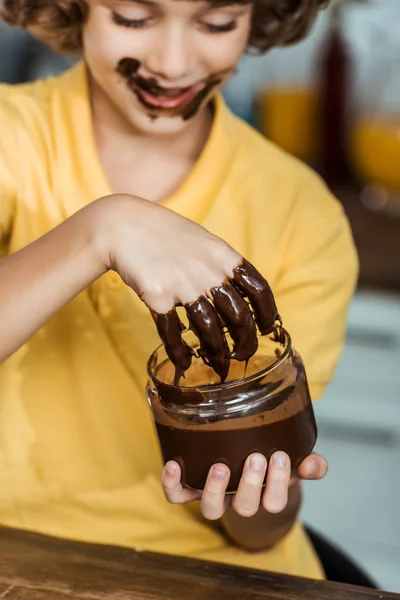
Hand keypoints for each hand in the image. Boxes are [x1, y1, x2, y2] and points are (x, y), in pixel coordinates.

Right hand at [94, 194, 278, 380]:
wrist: (123, 225)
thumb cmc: (164, 233)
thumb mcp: (201, 240)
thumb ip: (220, 264)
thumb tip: (239, 291)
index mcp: (222, 255)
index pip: (258, 289)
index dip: (267, 313)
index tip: (268, 328)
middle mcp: (207, 271)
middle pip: (239, 316)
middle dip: (245, 342)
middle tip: (243, 354)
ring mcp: (183, 285)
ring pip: (210, 330)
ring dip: (217, 353)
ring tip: (219, 365)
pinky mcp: (158, 297)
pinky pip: (174, 333)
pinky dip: (180, 353)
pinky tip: (185, 362)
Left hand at [161, 452, 327, 519]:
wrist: (246, 463)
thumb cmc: (269, 461)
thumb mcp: (291, 461)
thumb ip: (307, 463)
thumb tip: (316, 464)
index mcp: (265, 494)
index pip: (274, 502)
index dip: (278, 484)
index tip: (280, 455)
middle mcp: (238, 500)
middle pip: (245, 507)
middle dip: (251, 484)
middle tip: (255, 458)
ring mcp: (214, 497)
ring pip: (211, 509)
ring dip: (215, 490)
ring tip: (221, 467)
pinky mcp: (190, 489)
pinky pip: (177, 496)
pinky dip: (172, 483)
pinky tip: (174, 463)